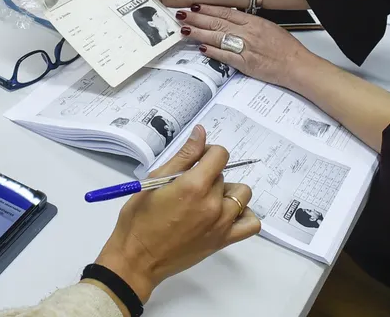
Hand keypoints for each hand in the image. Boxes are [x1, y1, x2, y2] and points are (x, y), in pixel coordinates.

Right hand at [93, 125, 259, 302]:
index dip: (208, 152)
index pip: (220, 155)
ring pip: (241, 194)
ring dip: (226, 192)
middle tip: (188, 186)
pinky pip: (251, 223)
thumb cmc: (139, 219)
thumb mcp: (155, 181)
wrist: (138, 258)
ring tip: (206, 200)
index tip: (195, 161)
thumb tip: (201, 132)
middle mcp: (213, 204)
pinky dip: (243, 215)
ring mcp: (221, 224)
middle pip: (225, 175)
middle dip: (209, 175)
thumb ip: (183, 156)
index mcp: (194, 186)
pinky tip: (225, 214)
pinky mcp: (224, 240)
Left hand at [176, 4, 310, 87]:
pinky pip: (225, 56)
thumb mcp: (268, 27)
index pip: (226, 12)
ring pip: (217, 38)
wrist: (296, 64)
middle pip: (217, 22)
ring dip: (199, 33)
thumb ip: (249, 23)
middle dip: (197, 18)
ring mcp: (245, 48)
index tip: (195, 5)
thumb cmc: (285, 47)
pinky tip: (200, 48)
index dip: (208, 8)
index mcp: (253, 22)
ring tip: (185, 29)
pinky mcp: (245, 63)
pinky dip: (212, 52)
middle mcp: (248, 32)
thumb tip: (232, 19)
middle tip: (181, 14)